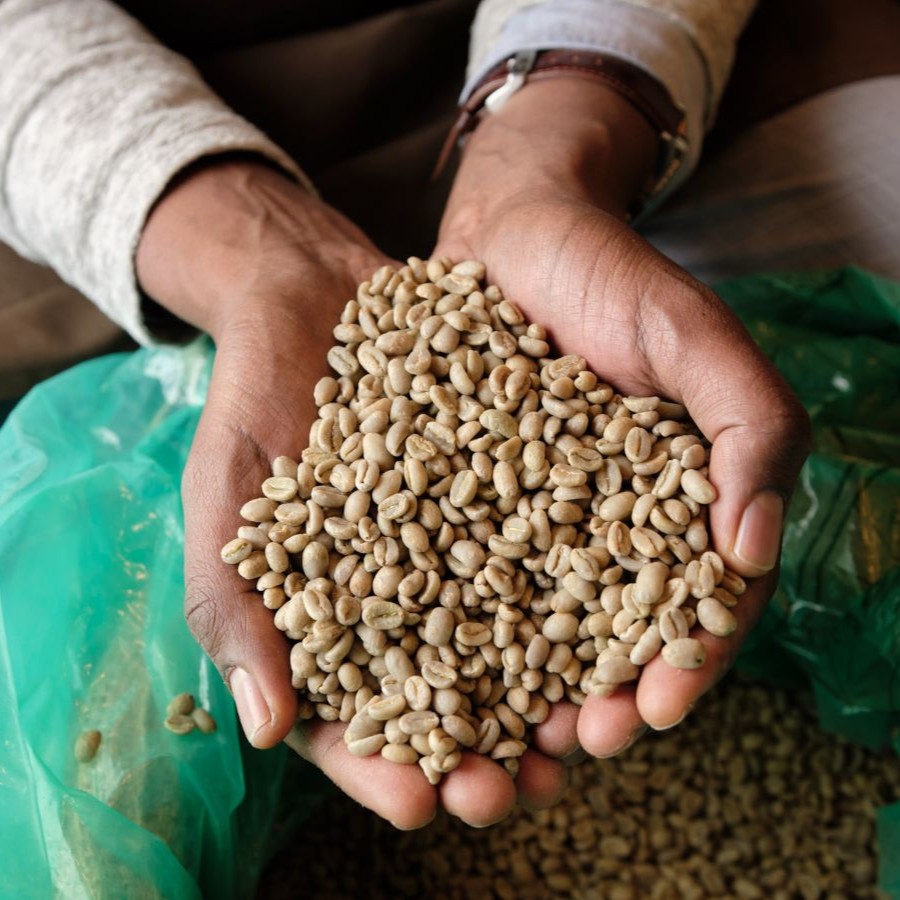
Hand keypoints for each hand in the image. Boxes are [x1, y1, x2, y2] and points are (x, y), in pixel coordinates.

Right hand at [136, 160, 565, 826]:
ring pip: (513, 643)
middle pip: (450, 701)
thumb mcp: (227, 503)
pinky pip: (551, 550)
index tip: (418, 804)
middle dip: (484, 755)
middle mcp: (412, 597)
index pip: (357, 721)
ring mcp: (466, 547)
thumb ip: (234, 606)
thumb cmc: (251, 407)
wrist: (310, 300)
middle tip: (518, 795)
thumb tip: (263, 729)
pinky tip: (618, 626)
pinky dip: (582, 589)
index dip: (384, 770)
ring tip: (584, 735)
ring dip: (549, 697)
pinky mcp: (512, 493)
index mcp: (336, 621)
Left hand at [436, 80, 810, 758]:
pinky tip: (419, 668)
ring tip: (490, 748)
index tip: (648, 711)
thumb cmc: (614, 276)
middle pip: (600, 639)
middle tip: (563, 753)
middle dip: (586, 704)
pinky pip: (449, 570)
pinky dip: (442, 624)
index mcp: (669, 508)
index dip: (675, 667)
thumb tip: (753, 551)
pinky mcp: (454, 497)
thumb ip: (750, 430)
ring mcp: (521, 518)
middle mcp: (595, 528)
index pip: (685, 610)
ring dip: (512, 692)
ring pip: (523, 625)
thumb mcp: (696, 339)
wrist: (515, 226)